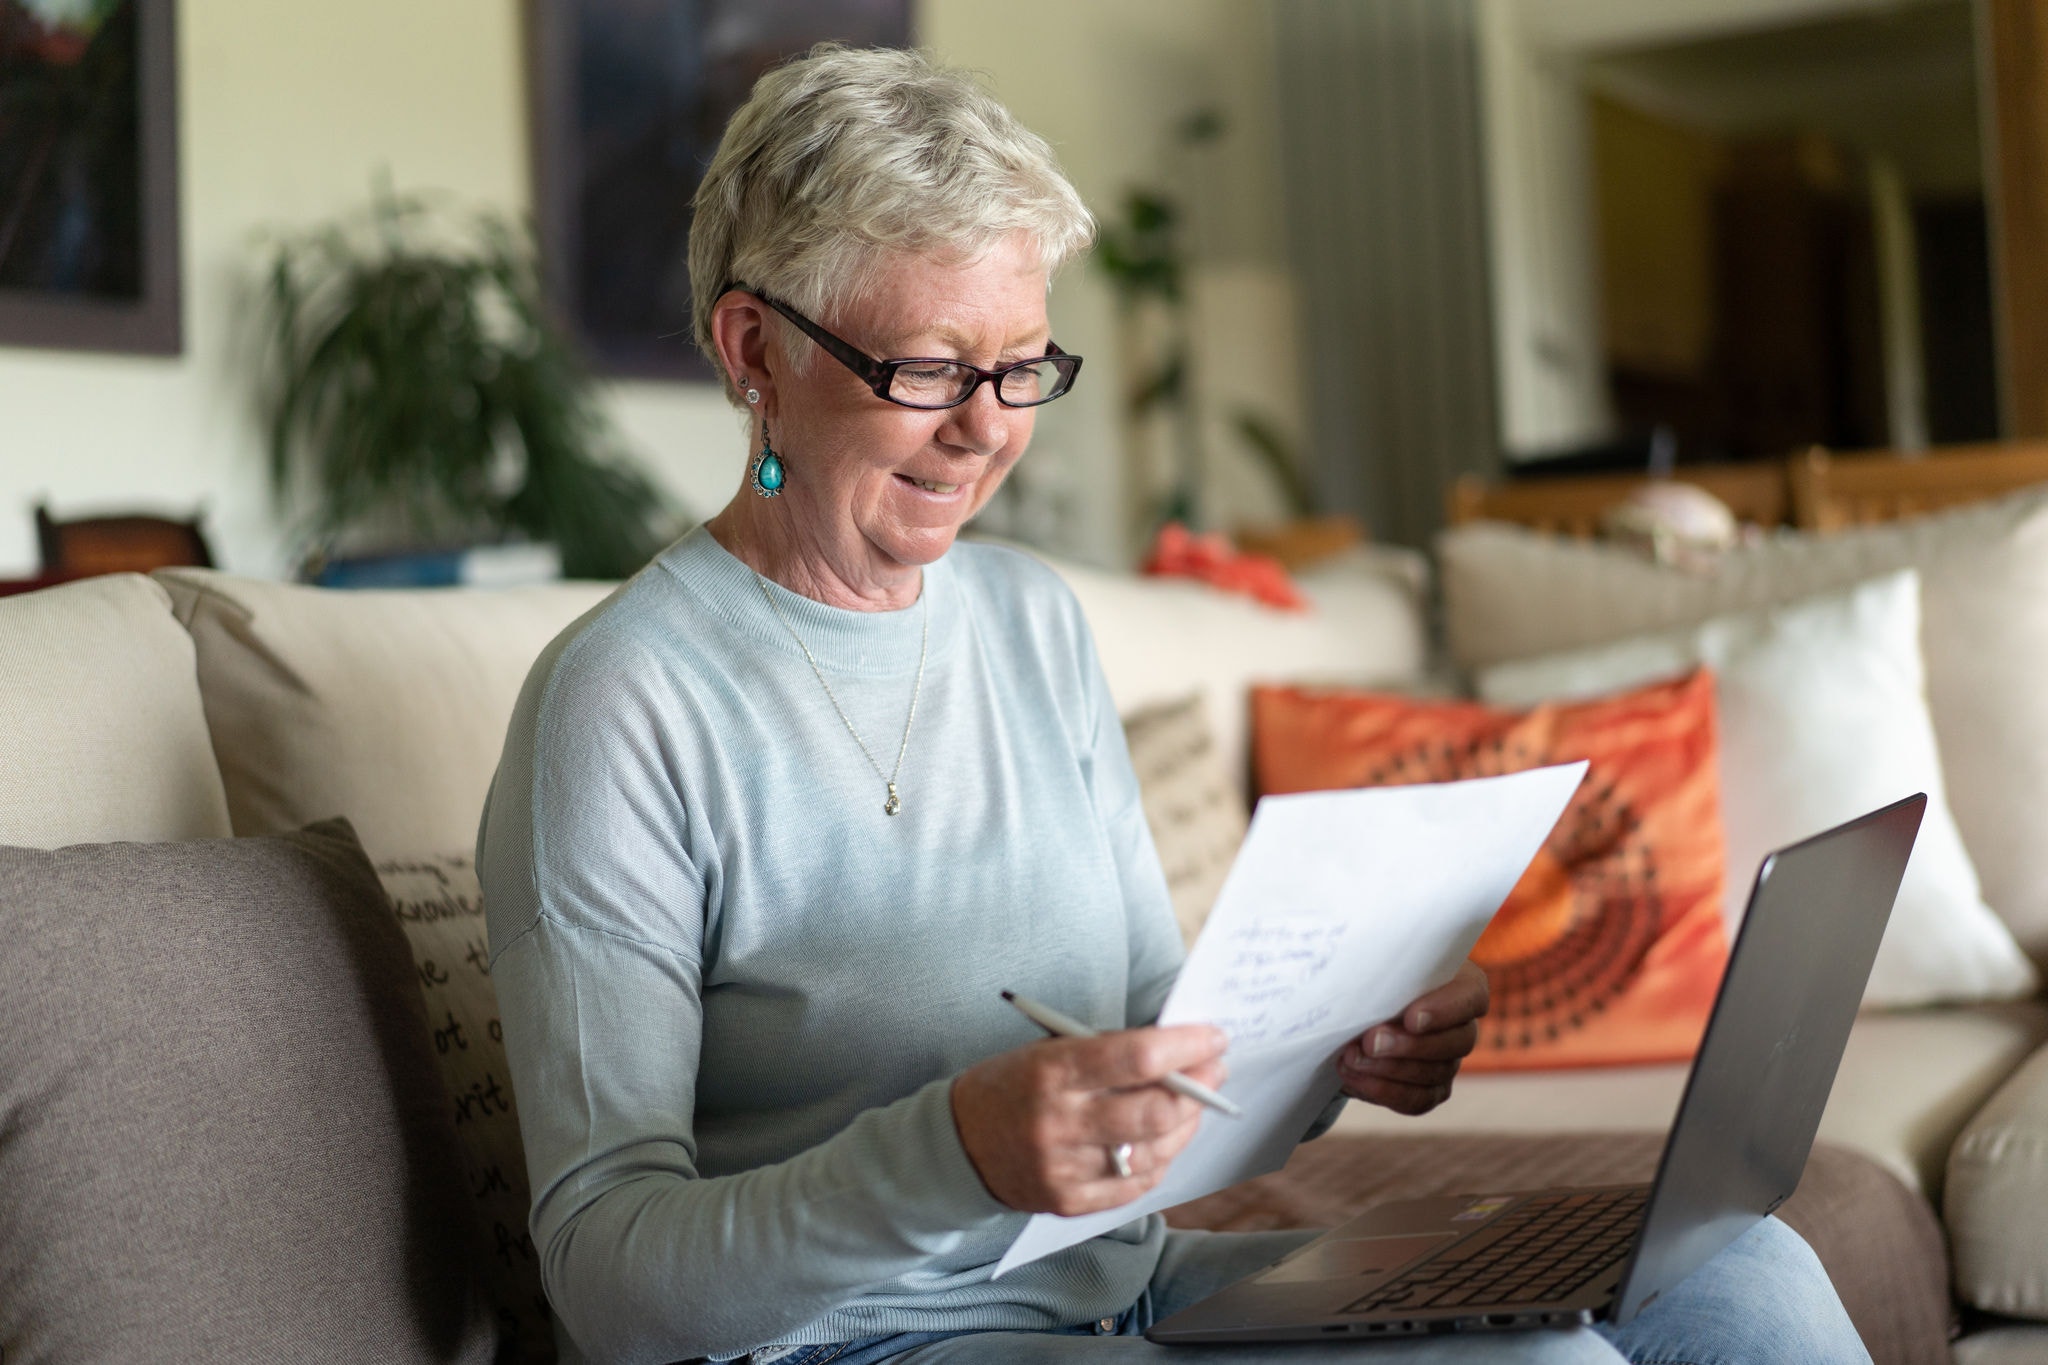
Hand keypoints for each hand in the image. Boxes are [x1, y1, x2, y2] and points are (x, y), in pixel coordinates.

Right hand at [951, 1025, 1228, 1215]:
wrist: (958, 1144)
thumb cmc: (1013, 1085)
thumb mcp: (1048, 1051)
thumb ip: (1107, 1052)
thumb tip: (1177, 1051)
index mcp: (1050, 1072)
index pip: (1135, 1057)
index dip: (1185, 1046)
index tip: (1214, 1037)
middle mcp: (1058, 1123)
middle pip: (1153, 1112)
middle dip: (1198, 1088)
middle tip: (1216, 1070)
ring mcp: (1063, 1169)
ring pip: (1152, 1151)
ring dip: (1186, 1125)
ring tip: (1195, 1104)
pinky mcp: (1069, 1202)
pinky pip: (1135, 1185)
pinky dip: (1159, 1158)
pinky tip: (1164, 1138)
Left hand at [1337, 960, 1488, 1115]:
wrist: (1351, 1010)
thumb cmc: (1369, 972)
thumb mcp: (1372, 958)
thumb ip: (1377, 959)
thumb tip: (1356, 968)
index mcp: (1459, 984)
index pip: (1471, 996)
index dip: (1446, 1010)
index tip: (1411, 1018)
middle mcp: (1461, 1025)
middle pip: (1457, 1042)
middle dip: (1410, 1046)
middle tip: (1369, 1042)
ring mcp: (1449, 1061)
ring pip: (1434, 1073)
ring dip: (1389, 1069)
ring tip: (1350, 1057)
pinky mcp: (1430, 1089)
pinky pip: (1416, 1099)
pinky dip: (1382, 1090)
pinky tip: (1353, 1075)